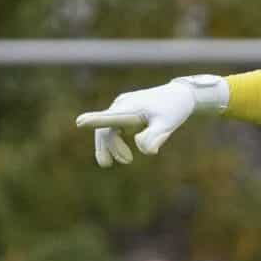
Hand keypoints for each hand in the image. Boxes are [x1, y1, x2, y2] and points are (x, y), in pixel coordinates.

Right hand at [75, 74, 227, 165]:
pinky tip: (123, 154)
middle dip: (106, 147)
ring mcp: (122, 107)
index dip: (95, 121)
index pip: (110, 117)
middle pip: (105, 128)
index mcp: (131, 108)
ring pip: (107, 128)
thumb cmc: (174, 110)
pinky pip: (113, 127)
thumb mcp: (168, 125)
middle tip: (107, 165)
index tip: (80, 122)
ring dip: (109, 146)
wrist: (180, 95)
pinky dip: (114, 141)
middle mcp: (122, 105)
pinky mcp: (125, 110)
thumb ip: (155, 137)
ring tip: (117, 162)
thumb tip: (143, 149)